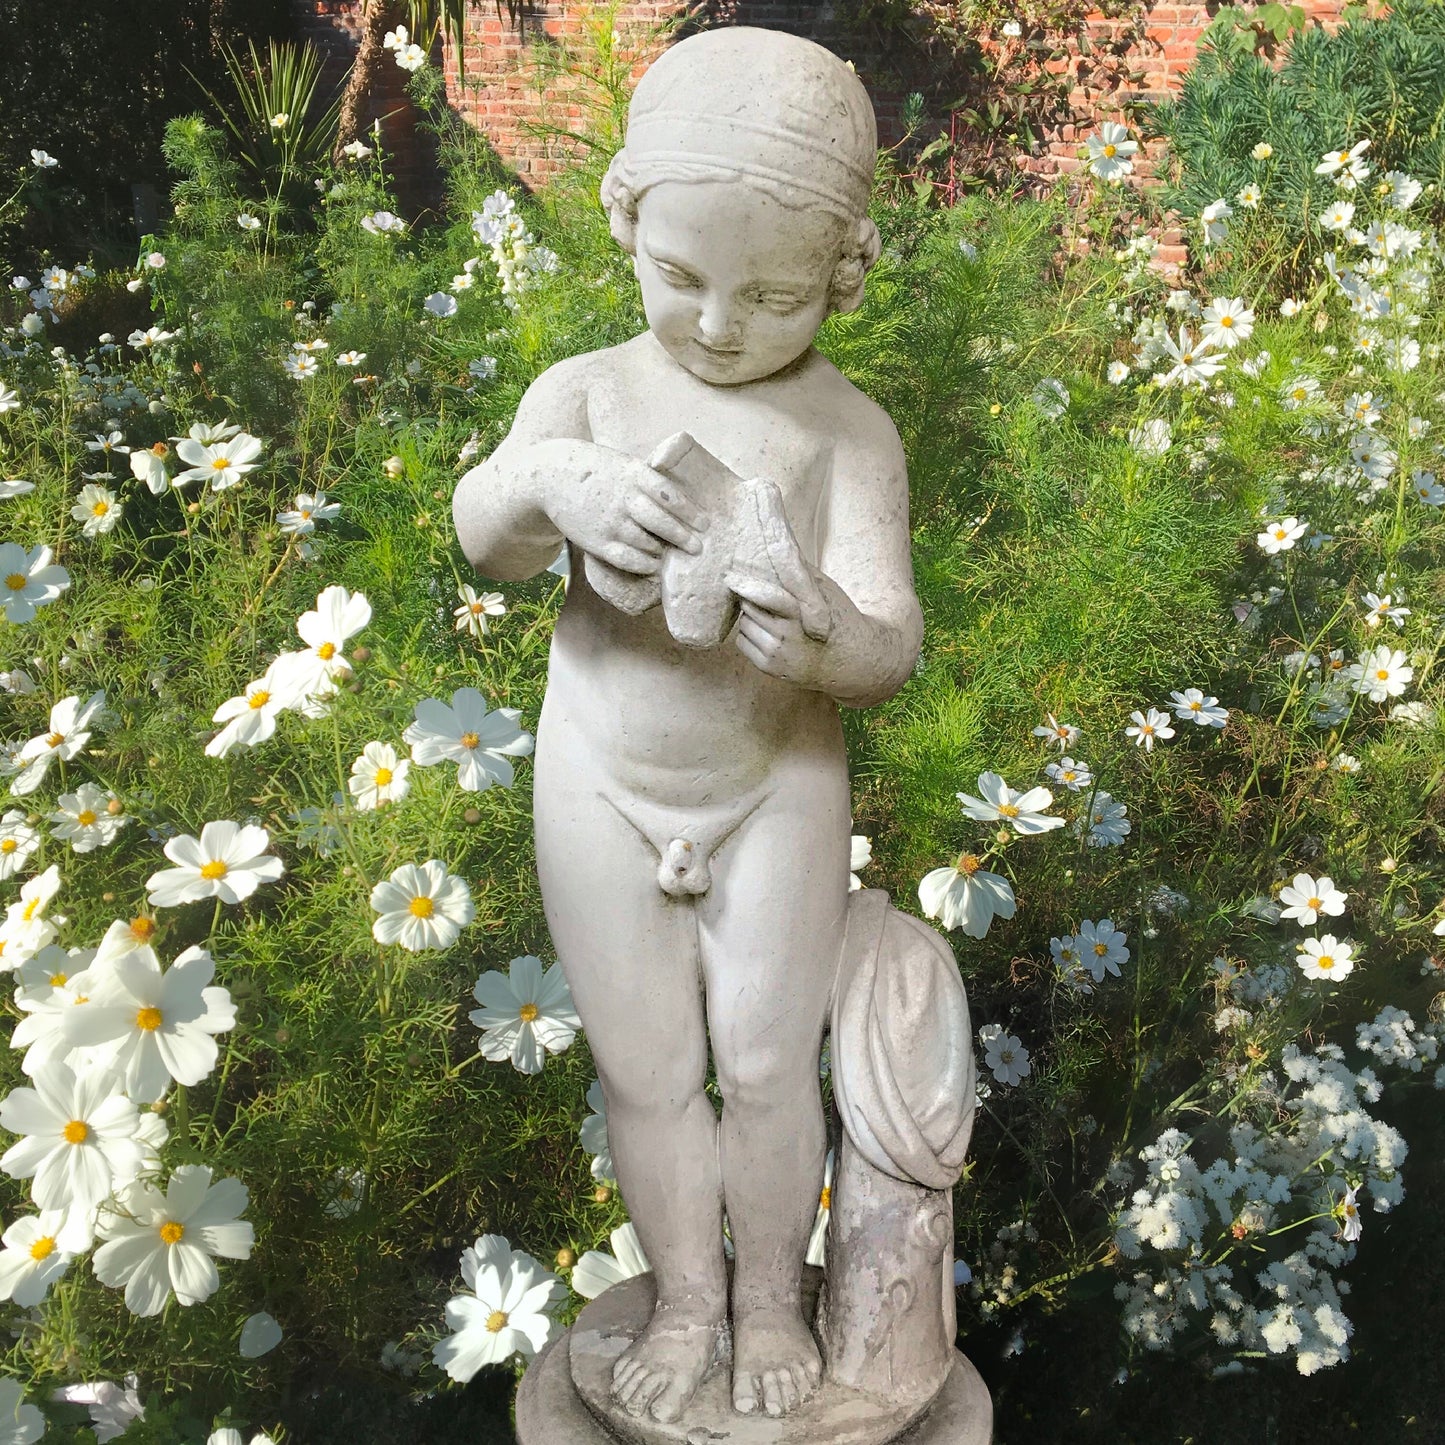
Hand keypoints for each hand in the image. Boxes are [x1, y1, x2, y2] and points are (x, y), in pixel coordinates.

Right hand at [547, 445, 709, 575]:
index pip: (668, 494)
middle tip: (697, 547)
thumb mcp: (622, 464)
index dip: (689, 510)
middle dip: (683, 536)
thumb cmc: (595, 470)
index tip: (704, 523)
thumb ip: (647, 480)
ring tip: (672, 555)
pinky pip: (627, 558)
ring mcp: (610, 522)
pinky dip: (644, 564)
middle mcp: (623, 499)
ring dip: (662, 551)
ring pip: (646, 543)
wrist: (549, 478)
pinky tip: (652, 565)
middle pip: (661, 521)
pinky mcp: (597, 541)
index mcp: (633, 474)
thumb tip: (680, 500)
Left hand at [727, 481, 835, 683]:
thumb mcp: (826, 592)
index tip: (731, 577)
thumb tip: (777, 543)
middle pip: (750, 609)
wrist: (852, 661)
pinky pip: (742, 643)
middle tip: (754, 591)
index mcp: (803, 615)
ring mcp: (777, 655)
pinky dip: (749, 634)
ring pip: (744, 625)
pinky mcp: (769, 668)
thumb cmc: (840, 619)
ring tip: (769, 614)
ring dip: (750, 616)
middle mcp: (788, 637)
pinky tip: (767, 631)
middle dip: (751, 598)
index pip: (768, 598)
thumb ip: (801, 574)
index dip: (748, 587)